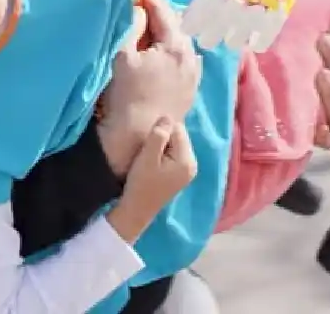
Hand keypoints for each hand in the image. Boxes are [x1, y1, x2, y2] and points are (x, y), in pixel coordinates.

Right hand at [97, 0, 201, 176]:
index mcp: (177, 45)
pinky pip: (182, 59)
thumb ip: (133, 26)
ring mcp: (194, 73)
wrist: (139, 136)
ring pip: (179, 43)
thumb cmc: (128, 95)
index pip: (163, 12)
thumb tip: (139, 7)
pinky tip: (161, 50)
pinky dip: (171, 50)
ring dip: (165, 32)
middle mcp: (192, 56)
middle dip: (158, 14)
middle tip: (143, 2)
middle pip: (174, 26)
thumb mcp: (124, 56)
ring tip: (148, 26)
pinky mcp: (191, 88)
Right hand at [106, 117, 197, 241]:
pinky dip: (164, 155)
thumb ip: (159, 135)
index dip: (161, 132)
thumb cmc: (141, 183)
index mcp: (188, 160)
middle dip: (164, 139)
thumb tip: (167, 118)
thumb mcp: (148, 156)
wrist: (136, 211)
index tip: (149, 146)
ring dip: (163, 146)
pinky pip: (174, 154)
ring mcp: (188, 171)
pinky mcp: (181, 174)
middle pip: (179, 136)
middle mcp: (193, 164)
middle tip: (149, 154)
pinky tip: (154, 165)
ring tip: (150, 160)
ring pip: (176, 144)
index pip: (178, 129)